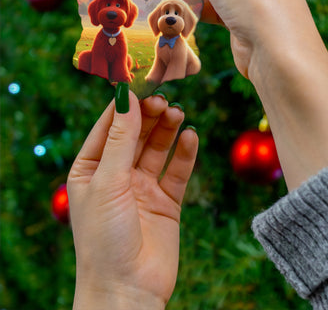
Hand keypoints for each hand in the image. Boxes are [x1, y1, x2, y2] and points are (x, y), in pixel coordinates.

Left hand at [67, 92, 197, 308]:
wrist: (128, 290)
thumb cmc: (104, 238)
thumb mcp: (108, 181)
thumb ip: (120, 139)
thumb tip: (126, 97)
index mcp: (91, 169)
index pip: (108, 127)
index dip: (124, 105)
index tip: (141, 83)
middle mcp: (117, 175)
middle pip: (136, 134)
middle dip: (150, 116)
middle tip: (165, 100)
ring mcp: (143, 187)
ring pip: (158, 148)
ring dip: (168, 130)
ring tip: (178, 113)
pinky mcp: (167, 201)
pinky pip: (177, 170)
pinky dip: (185, 153)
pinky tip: (191, 137)